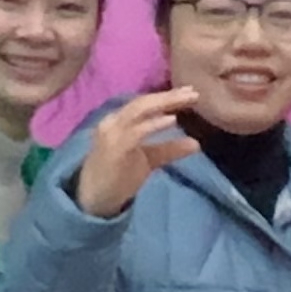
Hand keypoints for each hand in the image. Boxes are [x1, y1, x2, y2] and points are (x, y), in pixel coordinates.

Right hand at [74, 88, 202, 217]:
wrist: (94, 200)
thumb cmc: (119, 177)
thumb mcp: (149, 159)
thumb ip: (169, 149)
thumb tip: (196, 143)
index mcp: (119, 121)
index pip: (144, 102)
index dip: (166, 96)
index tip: (190, 91)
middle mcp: (113, 122)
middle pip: (142, 102)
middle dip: (169, 96)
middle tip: (193, 93)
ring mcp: (111, 134)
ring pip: (138, 111)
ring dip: (164, 103)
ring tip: (187, 99)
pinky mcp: (114, 148)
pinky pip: (136, 132)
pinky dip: (154, 124)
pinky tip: (172, 119)